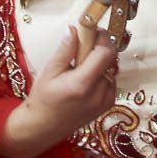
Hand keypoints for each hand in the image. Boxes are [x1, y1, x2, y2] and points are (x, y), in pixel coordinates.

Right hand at [0, 26, 117, 157]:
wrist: (43, 128)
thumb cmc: (42, 99)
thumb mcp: (49, 71)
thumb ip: (65, 50)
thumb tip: (74, 29)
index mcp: (82, 84)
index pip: (106, 53)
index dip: (103, 38)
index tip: (93, 31)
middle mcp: (98, 94)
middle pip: (112, 60)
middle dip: (102, 47)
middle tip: (86, 44)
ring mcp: (105, 101)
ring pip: (113, 69)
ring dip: (103, 60)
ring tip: (83, 63)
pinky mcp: (107, 105)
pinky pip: (112, 81)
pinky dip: (104, 73)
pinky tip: (88, 76)